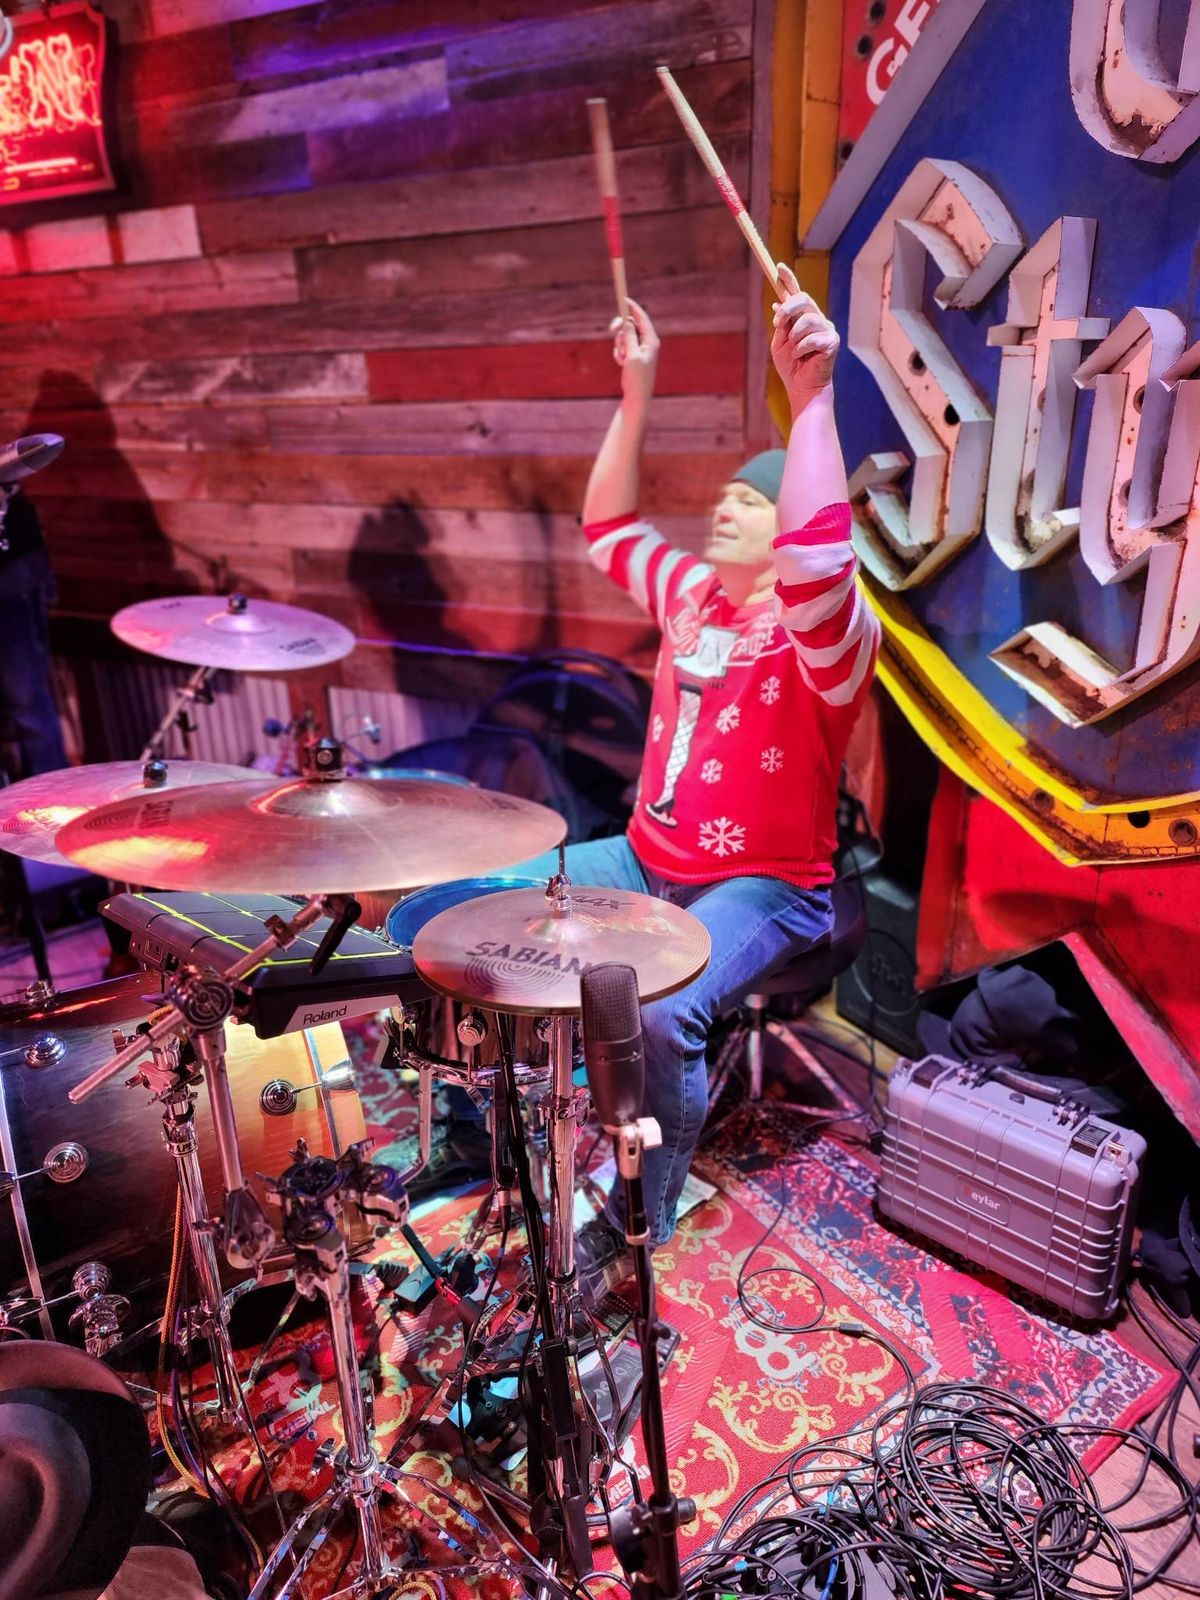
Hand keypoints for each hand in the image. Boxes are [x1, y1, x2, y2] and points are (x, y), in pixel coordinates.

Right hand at [610, 296, 658, 408]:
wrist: (637, 396)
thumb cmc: (637, 378)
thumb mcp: (632, 356)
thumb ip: (629, 337)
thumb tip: (627, 321)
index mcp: (651, 340)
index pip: (642, 318)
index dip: (633, 308)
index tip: (623, 300)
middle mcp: (648, 342)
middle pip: (632, 324)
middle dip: (621, 328)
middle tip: (611, 329)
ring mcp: (640, 348)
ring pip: (625, 336)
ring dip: (619, 345)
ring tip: (622, 359)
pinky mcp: (634, 355)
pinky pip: (622, 346)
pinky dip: (619, 353)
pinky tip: (622, 364)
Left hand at [771, 263, 838, 408]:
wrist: (802, 387)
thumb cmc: (792, 367)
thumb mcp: (779, 343)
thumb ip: (781, 325)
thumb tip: (778, 304)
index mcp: (803, 318)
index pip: (796, 294)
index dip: (789, 280)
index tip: (778, 267)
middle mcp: (817, 319)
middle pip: (803, 299)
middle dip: (787, 309)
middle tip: (777, 323)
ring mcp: (827, 328)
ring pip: (806, 320)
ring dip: (794, 337)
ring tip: (795, 351)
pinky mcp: (832, 341)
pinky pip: (811, 338)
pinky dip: (801, 349)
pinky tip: (802, 358)